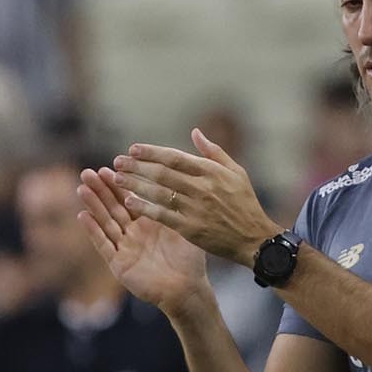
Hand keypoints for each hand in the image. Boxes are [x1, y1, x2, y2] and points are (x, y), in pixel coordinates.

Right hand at [78, 167, 212, 311]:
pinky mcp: (119, 264)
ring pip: (105, 222)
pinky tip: (82, 215)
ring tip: (82, 187)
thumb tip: (178, 178)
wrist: (187, 290)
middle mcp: (134, 233)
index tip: (110, 166)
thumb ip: (175, 207)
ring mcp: (125, 248)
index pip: (131, 199)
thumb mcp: (184, 228)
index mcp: (149, 222)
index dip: (119, 184)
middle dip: (101, 190)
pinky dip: (93, 231)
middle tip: (88, 172)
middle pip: (113, 208)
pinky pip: (104, 245)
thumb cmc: (190, 261)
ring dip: (93, 205)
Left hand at [103, 129, 280, 266]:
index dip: (151, 152)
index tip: (133, 148)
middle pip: (161, 174)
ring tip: (118, 179)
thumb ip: (213, 152)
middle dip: (136, 166)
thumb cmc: (245, 204)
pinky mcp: (190, 229)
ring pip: (158, 193)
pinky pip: (162, 216)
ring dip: (135, 185)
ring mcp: (195, 209)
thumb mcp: (236, 172)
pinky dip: (144, 208)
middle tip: (117, 162)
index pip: (174, 158)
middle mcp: (201, 188)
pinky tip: (130, 202)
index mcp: (211, 172)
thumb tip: (195, 132)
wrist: (254, 239)